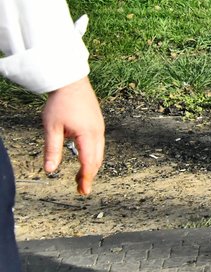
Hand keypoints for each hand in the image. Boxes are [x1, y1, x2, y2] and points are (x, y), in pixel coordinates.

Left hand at [41, 76, 104, 195]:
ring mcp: (99, 126)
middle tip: (80, 188)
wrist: (71, 81)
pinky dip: (92, 155)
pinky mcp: (97, 122)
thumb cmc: (61, 102)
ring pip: (99, 152)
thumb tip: (50, 170)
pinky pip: (98, 143)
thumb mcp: (51, 128)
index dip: (86, 178)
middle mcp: (98, 132)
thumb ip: (52, 150)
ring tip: (81, 177)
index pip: (89, 162)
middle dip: (89, 174)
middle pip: (97, 159)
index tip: (83, 191)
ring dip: (91, 165)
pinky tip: (84, 158)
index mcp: (88, 134)